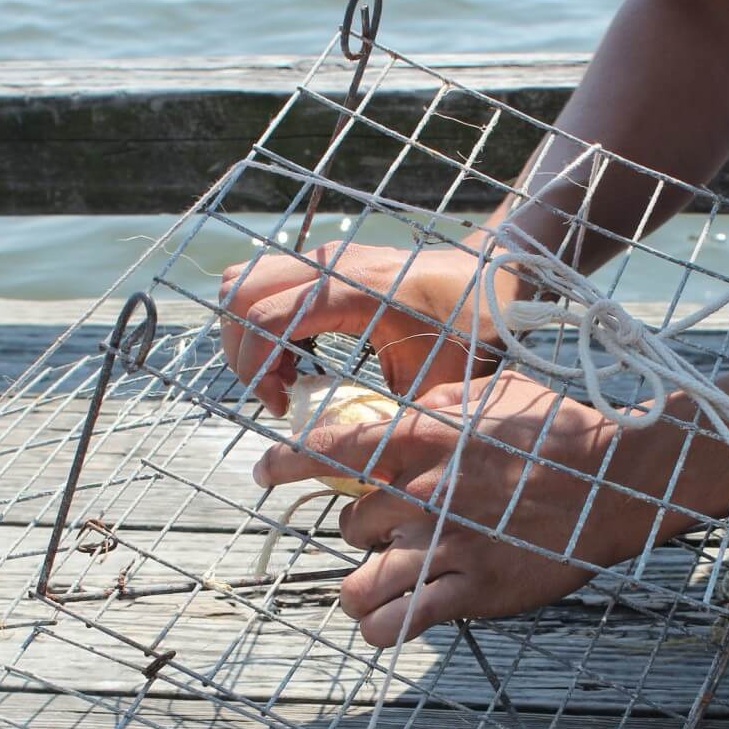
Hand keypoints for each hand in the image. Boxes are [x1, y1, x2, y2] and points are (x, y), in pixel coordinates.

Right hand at [220, 241, 513, 415]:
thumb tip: (360, 472)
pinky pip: (265, 282)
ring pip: (243, 282)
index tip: (282, 408)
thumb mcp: (432, 387)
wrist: (490, 277)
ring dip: (247, 333)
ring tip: (283, 375)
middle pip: (238, 293)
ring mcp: (324, 256)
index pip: (263, 319)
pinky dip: (262, 321)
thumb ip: (391, 420)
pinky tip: (296, 356)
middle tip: (275, 393)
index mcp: (352, 292)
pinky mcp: (324, 261)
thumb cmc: (468, 331)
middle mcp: (329, 263)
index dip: (256, 370)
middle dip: (242, 351)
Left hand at [252, 370, 656, 645]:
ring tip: (375, 581)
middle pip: (350, 526)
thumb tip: (394, 414)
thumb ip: (435, 405)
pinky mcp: (474, 591)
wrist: (624, 478)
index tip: (264, 473)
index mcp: (428, 439)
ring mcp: (449, 547)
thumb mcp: (493, 394)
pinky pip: (399, 624)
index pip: (332, 450)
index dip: (286, 463)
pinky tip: (387, 618)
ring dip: (360, 585)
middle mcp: (428, 493)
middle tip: (389, 529)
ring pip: (359, 586)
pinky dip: (382, 626)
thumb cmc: (560, 430)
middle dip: (362, 529)